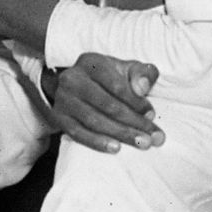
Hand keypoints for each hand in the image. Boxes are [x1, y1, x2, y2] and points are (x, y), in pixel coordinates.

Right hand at [48, 52, 164, 153]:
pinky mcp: (58, 116)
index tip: (152, 114)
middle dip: (133, 122)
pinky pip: (77, 132)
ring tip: (141, 144)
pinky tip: (115, 148)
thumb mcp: (128, 70)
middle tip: (153, 138)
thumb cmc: (110, 78)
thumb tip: (142, 88)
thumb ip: (143, 73)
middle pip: (106, 104)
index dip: (136, 102)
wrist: (78, 86)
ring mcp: (63, 98)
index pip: (116, 85)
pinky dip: (96, 142)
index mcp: (92, 63)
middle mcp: (73, 78)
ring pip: (93, 120)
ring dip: (120, 134)